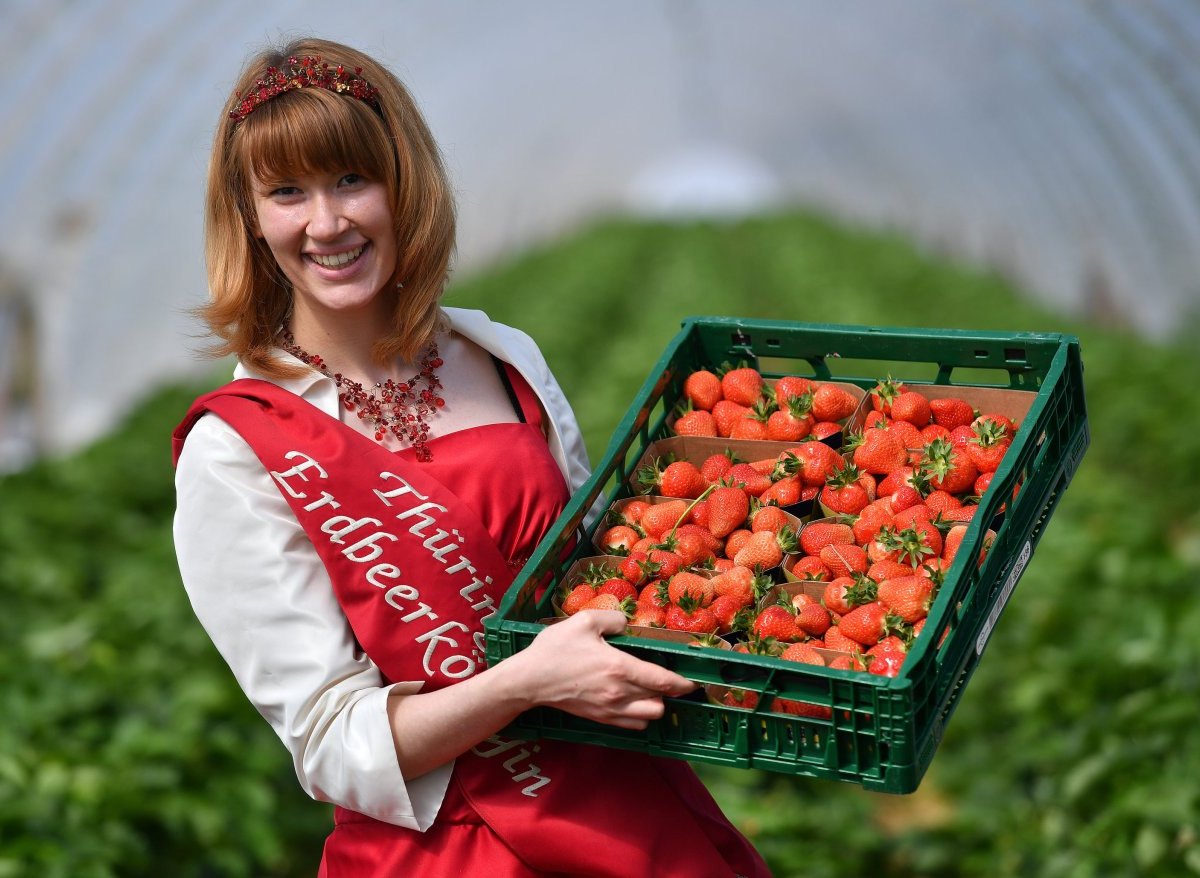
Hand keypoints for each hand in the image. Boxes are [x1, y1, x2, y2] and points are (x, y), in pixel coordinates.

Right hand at [505, 610, 697, 729]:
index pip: (663, 681)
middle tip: (665, 679)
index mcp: (619, 667)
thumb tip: (627, 624)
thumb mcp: (583, 621)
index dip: (683, 683)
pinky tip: (633, 701)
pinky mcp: (600, 719)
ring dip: (654, 705)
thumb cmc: (554, 649)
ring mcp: (610, 710)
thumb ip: (613, 618)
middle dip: (668, 693)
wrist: (529, 681)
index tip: (693, 681)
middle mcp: (619, 693)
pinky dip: (639, 716)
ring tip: (649, 690)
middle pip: (660, 704)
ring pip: (648, 717)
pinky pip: (632, 725)